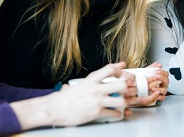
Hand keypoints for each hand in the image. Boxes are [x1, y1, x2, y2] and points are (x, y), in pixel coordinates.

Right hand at [10, 62, 128, 129]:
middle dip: (128, 87)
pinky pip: (114, 113)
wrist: (53, 108)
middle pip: (121, 83)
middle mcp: (95, 88)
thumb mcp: (79, 84)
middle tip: (130, 90)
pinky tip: (116, 113)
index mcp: (90, 80)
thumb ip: (93, 79)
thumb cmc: (64, 98)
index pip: (110, 69)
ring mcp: (96, 100)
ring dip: (125, 102)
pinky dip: (118, 114)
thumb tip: (99, 75)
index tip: (125, 74)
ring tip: (124, 103)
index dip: (121, 71)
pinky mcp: (96, 112)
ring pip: (121, 99)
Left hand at [126, 63, 168, 106]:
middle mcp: (163, 84)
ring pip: (164, 90)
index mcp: (162, 78)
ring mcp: (162, 91)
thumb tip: (159, 64)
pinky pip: (162, 98)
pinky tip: (154, 94)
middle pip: (167, 81)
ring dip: (159, 89)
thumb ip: (153, 67)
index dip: (163, 72)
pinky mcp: (159, 97)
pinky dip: (159, 96)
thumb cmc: (145, 80)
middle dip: (162, 78)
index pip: (166, 74)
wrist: (139, 88)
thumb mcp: (148, 72)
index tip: (157, 71)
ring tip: (152, 87)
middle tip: (156, 76)